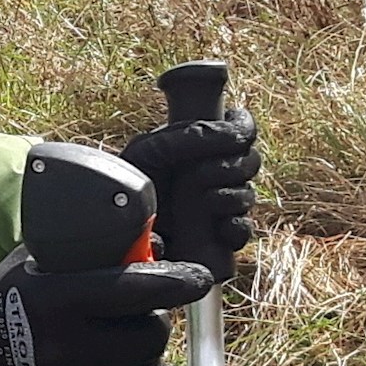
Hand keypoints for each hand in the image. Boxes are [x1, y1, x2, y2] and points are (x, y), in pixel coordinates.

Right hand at [0, 245, 209, 365]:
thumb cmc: (5, 311)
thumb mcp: (34, 266)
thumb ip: (88, 253)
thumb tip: (152, 245)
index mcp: (59, 300)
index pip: (136, 287)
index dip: (176, 280)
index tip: (198, 278)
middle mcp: (69, 348)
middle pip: (150, 336)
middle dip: (151, 325)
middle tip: (136, 322)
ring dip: (145, 363)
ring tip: (122, 354)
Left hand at [123, 109, 258, 280]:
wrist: (114, 225)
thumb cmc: (127, 181)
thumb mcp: (149, 150)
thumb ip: (188, 136)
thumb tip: (230, 134)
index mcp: (203, 144)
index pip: (241, 128)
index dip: (243, 129)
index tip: (236, 136)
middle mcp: (215, 172)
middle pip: (251, 161)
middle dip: (235, 166)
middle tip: (204, 175)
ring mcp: (219, 204)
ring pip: (248, 194)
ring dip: (233, 196)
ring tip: (206, 201)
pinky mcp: (217, 236)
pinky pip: (242, 230)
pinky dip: (236, 228)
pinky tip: (220, 226)